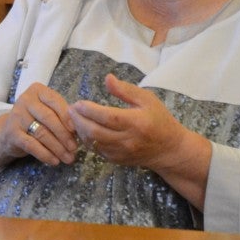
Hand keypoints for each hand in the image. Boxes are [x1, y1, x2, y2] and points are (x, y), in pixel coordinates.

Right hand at [0, 83, 78, 168]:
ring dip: (57, 148)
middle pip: (49, 118)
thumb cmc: (35, 120)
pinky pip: (31, 145)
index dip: (67, 116)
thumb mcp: (48, 112)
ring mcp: (17, 116)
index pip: (55, 102)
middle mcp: (25, 100)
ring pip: (42, 133)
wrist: (9, 133)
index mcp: (37, 90)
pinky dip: (45, 154)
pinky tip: (54, 161)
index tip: (76, 130)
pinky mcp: (12, 133)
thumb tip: (81, 129)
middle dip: (64, 135)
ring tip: (68, 158)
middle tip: (74, 148)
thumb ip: (62, 116)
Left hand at [67, 74, 210, 207]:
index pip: (108, 117)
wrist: (169, 149)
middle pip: (95, 132)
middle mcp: (128, 140)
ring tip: (75, 117)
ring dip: (80, 130)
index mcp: (137, 123)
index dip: (89, 110)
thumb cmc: (159, 119)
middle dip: (78, 120)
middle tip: (71, 109)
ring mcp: (121, 153)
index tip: (78, 103)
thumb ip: (125, 90)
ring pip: (93, 143)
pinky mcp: (117, 160)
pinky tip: (84, 129)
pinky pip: (96, 151)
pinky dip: (87, 140)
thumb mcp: (147, 99)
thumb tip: (107, 78)